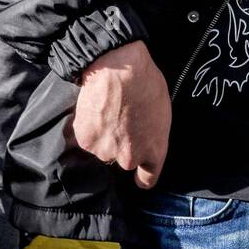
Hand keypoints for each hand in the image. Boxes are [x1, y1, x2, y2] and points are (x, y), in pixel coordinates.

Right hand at [73, 39, 171, 188]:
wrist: (119, 69)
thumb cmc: (146, 83)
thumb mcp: (162, 111)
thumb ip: (152, 134)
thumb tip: (144, 137)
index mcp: (154, 150)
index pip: (148, 178)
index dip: (143, 176)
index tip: (139, 175)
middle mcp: (129, 158)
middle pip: (124, 160)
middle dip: (122, 145)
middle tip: (121, 121)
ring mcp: (105, 151)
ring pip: (103, 149)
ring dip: (104, 136)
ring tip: (108, 111)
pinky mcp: (86, 141)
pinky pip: (86, 138)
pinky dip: (88, 127)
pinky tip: (95, 109)